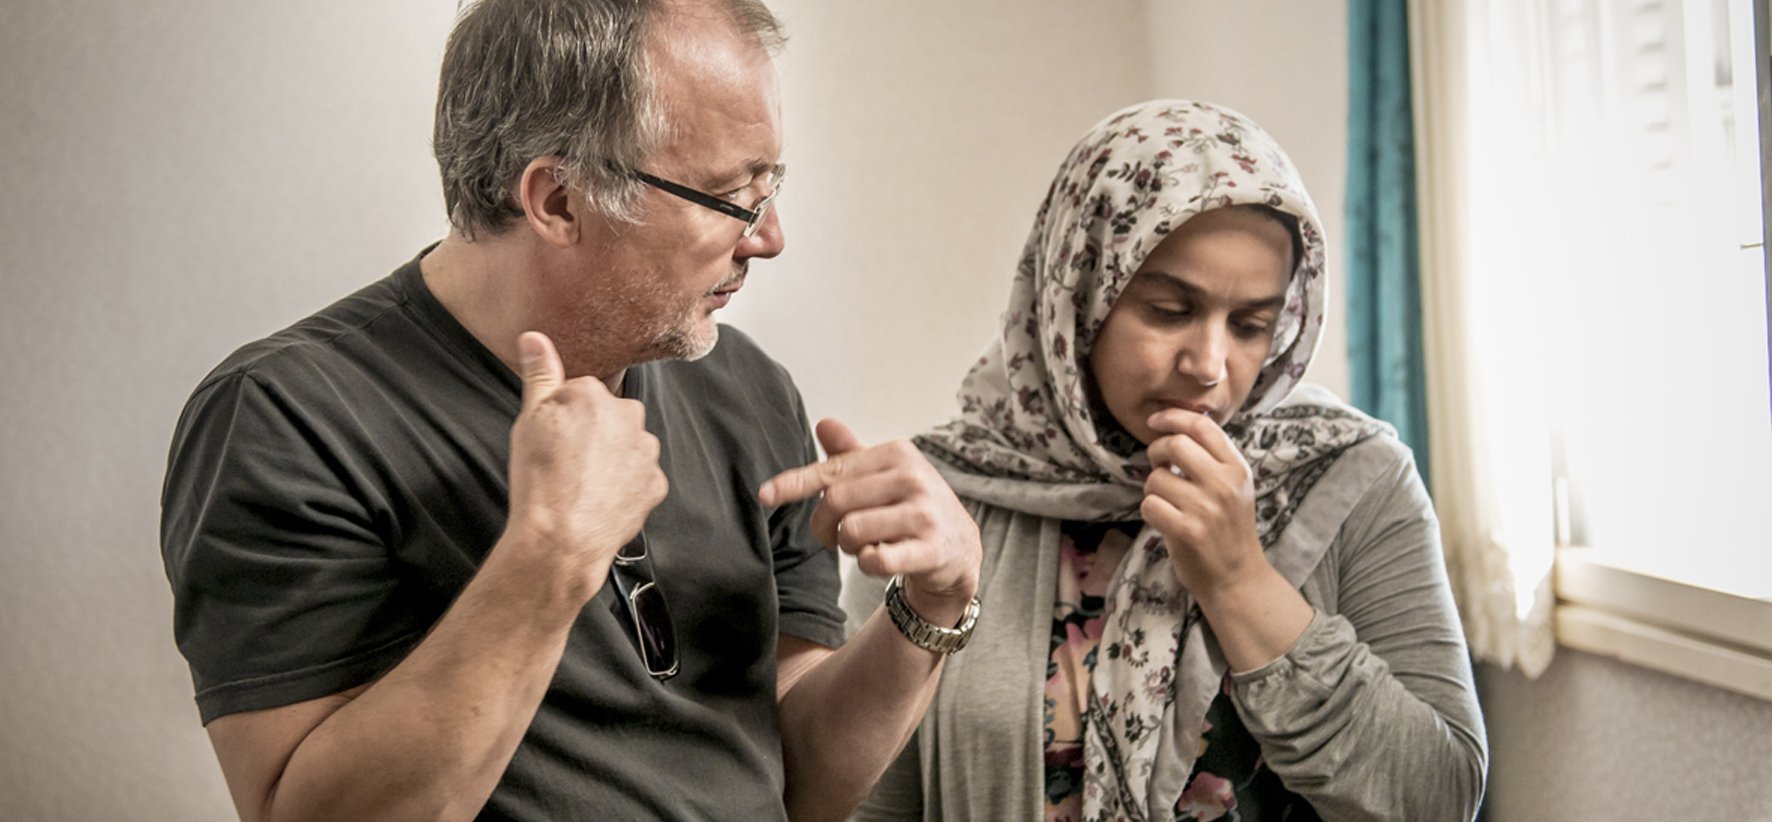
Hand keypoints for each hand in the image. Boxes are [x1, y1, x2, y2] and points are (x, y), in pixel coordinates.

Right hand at [505, 332, 667, 597]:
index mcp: (594, 394)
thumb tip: (534, 336)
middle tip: (566, 461)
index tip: (551, 440)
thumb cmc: (539, 478)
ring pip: (629, 445)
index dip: (562, 416)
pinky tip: (601, 498)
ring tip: (583, 482)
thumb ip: (538, 374)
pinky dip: (625, 486)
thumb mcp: (528, 419)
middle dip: (593, 432)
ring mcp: (646, 451)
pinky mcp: (656, 484)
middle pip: (610, 415)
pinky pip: (641, 477)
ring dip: (613, 457)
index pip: (580, 392)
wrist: (561, 538)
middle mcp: (629, 416)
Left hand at [759, 419, 980, 621]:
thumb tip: (822, 423)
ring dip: (850, 547)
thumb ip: (851, 454)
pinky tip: (881, 559)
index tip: (764, 496)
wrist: (959, 546)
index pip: (832, 469)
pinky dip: (868, 564)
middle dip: (825, 527)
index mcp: (896, 453)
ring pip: (851, 533)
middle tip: (837, 537)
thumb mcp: (885, 475)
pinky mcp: (931, 548)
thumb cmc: (911, 506)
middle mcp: (912, 477)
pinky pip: (874, 560)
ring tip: (868, 544)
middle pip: (834, 503)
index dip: (793, 484)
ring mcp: (924, 513)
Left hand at [1141, 409, 1267, 598]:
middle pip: (1175, 444)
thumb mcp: (1235, 488)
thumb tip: (1174, 427)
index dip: (1173, 417)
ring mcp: (1206, 508)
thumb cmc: (1228, 530)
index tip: (1155, 421)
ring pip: (1156, 477)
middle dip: (1156, 451)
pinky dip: (1150, 511)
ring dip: (1152, 489)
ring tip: (1168, 502)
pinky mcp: (1187, 531)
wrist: (1237, 578)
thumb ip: (1213, 459)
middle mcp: (1224, 485)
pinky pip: (1149, 504)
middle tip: (1158, 465)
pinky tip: (1164, 520)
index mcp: (1238, 469)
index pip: (1202, 426)